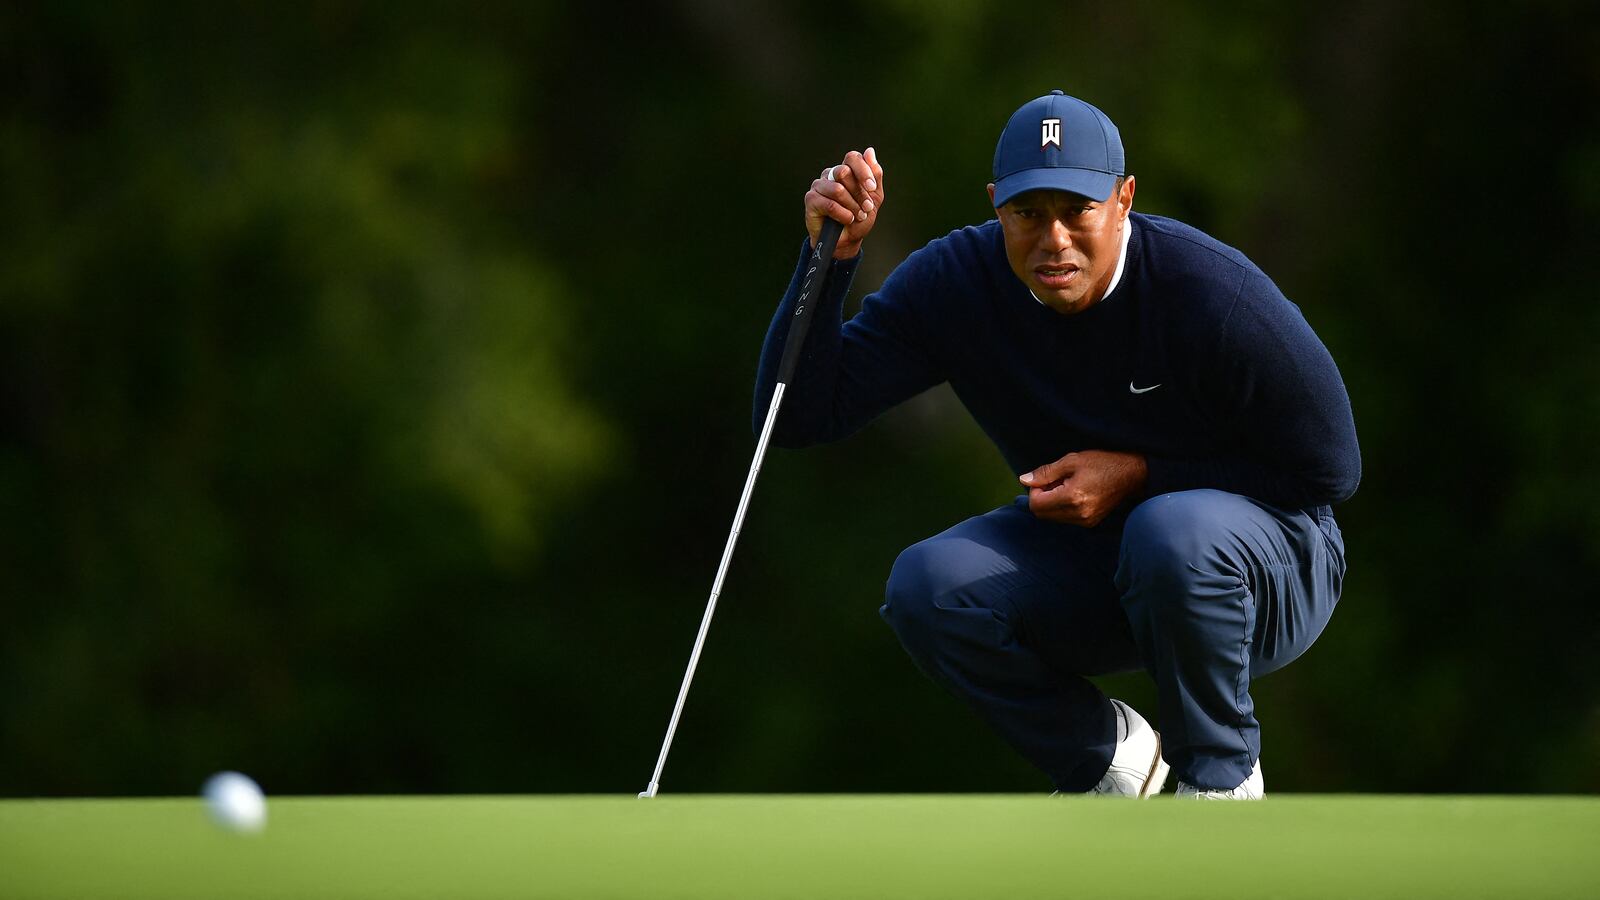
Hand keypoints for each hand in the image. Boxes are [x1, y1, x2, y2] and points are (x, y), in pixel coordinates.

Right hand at [805, 147, 883, 259]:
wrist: (846, 241)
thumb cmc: (858, 218)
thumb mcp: (874, 198)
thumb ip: (875, 175)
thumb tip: (870, 151)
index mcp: (846, 170)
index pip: (852, 157)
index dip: (863, 171)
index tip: (871, 188)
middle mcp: (830, 174)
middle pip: (844, 172)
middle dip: (859, 193)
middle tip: (866, 208)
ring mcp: (819, 185)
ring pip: (837, 189)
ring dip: (852, 206)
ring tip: (856, 216)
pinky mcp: (810, 199)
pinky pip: (829, 203)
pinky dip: (842, 214)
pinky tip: (846, 220)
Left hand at [1019, 450, 1147, 526]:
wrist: (1131, 474)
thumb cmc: (1102, 463)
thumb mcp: (1071, 461)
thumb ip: (1046, 472)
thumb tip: (1024, 480)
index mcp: (1072, 498)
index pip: (1036, 505)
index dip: (1034, 490)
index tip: (1046, 479)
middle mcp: (1078, 514)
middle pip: (1042, 514)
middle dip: (1041, 498)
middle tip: (1054, 481)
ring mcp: (1085, 521)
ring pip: (1053, 518)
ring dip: (1051, 503)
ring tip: (1066, 486)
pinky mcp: (1090, 523)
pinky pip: (1065, 519)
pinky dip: (1062, 508)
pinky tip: (1074, 494)